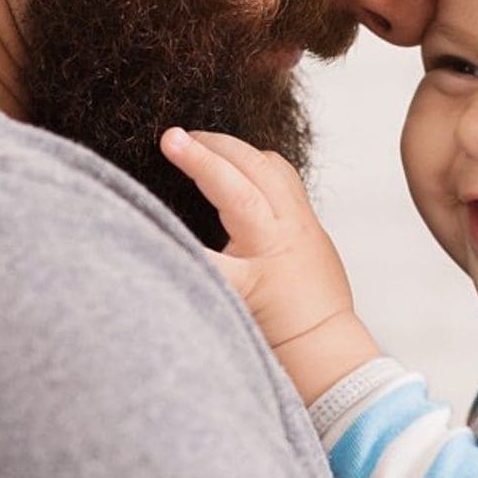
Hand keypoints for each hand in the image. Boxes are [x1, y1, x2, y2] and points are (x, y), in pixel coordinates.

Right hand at [159, 128, 377, 399]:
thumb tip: (155, 240)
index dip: (193, 176)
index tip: (166, 145)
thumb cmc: (271, 331)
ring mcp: (301, 222)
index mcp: (260, 261)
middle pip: (245, 178)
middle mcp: (284, 235)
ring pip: (269, 166)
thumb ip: (197, 270)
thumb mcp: (227, 306)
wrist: (322, 340)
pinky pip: (283, 173)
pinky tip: (235, 161)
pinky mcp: (309, 217)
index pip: (219, 211)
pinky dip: (256, 159)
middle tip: (170, 137)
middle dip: (207, 151)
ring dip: (233, 149)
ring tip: (198, 142)